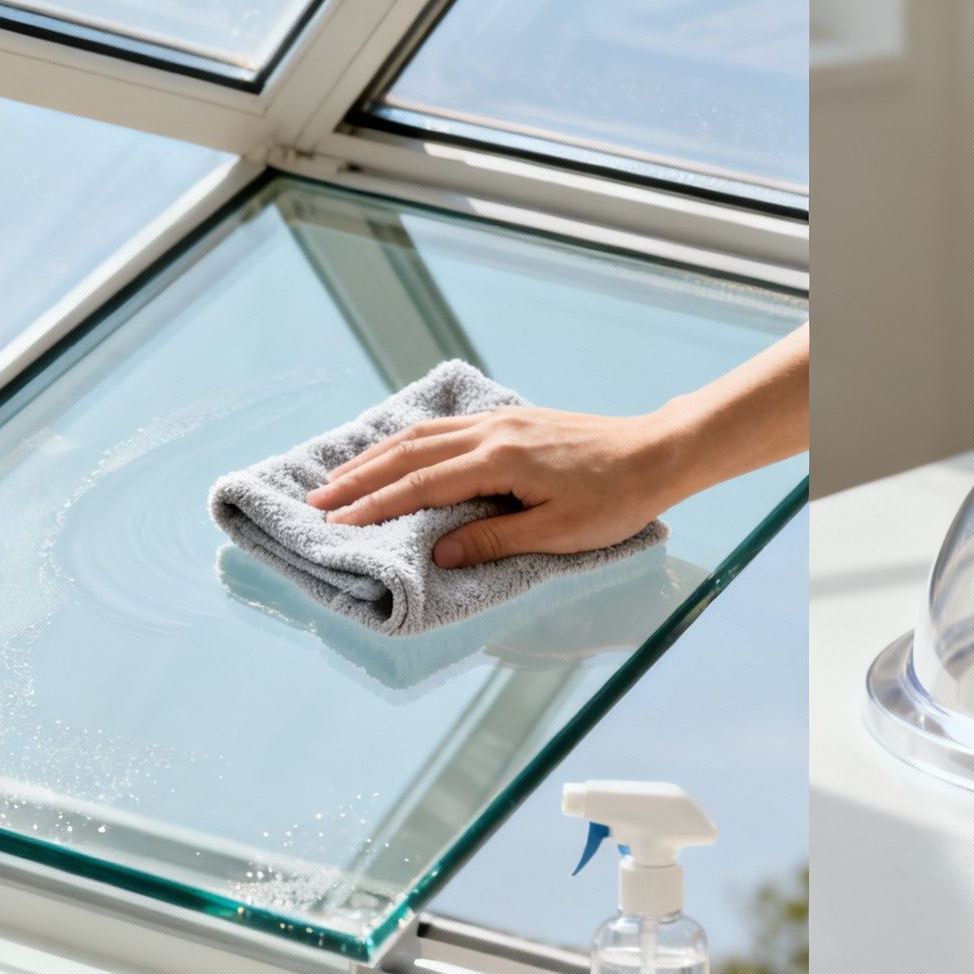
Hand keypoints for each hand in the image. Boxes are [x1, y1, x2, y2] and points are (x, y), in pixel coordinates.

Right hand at [306, 407, 691, 567]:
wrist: (656, 453)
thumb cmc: (615, 499)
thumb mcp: (557, 532)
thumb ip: (493, 539)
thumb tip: (438, 553)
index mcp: (499, 459)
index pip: (421, 484)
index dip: (375, 505)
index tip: (337, 523)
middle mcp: (492, 431)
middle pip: (409, 452)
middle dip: (360, 478)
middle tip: (318, 502)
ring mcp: (501, 420)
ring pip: (424, 434)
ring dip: (378, 456)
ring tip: (341, 478)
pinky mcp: (513, 420)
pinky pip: (446, 426)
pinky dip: (410, 440)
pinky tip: (397, 451)